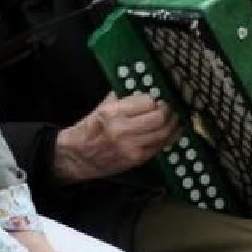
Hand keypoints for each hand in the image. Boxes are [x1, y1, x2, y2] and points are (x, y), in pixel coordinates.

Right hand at [52, 93, 178, 182]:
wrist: (77, 157)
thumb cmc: (88, 131)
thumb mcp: (102, 108)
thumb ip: (123, 99)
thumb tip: (145, 92)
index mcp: (113, 113)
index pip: (147, 102)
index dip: (154, 100)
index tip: (156, 100)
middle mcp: (122, 130)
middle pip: (159, 118)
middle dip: (167, 111)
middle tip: (168, 108)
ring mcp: (131, 147)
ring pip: (163, 133)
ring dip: (173, 124)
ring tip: (174, 119)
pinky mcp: (136, 159)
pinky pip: (160, 146)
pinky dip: (169, 138)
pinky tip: (172, 132)